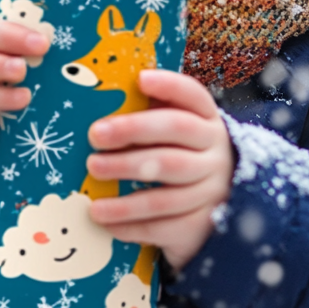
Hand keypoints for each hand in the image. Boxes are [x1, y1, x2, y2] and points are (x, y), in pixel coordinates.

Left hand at [85, 69, 235, 271]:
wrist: (214, 206)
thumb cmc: (177, 155)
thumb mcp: (172, 130)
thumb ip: (147, 113)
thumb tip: (100, 98)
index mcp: (207, 120)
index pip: (193, 95)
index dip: (169, 85)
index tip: (141, 79)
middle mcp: (215, 151)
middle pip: (176, 134)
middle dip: (132, 131)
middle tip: (95, 135)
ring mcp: (212, 189)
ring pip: (168, 188)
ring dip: (126, 189)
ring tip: (93, 181)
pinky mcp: (203, 224)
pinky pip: (166, 227)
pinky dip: (132, 224)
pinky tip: (105, 221)